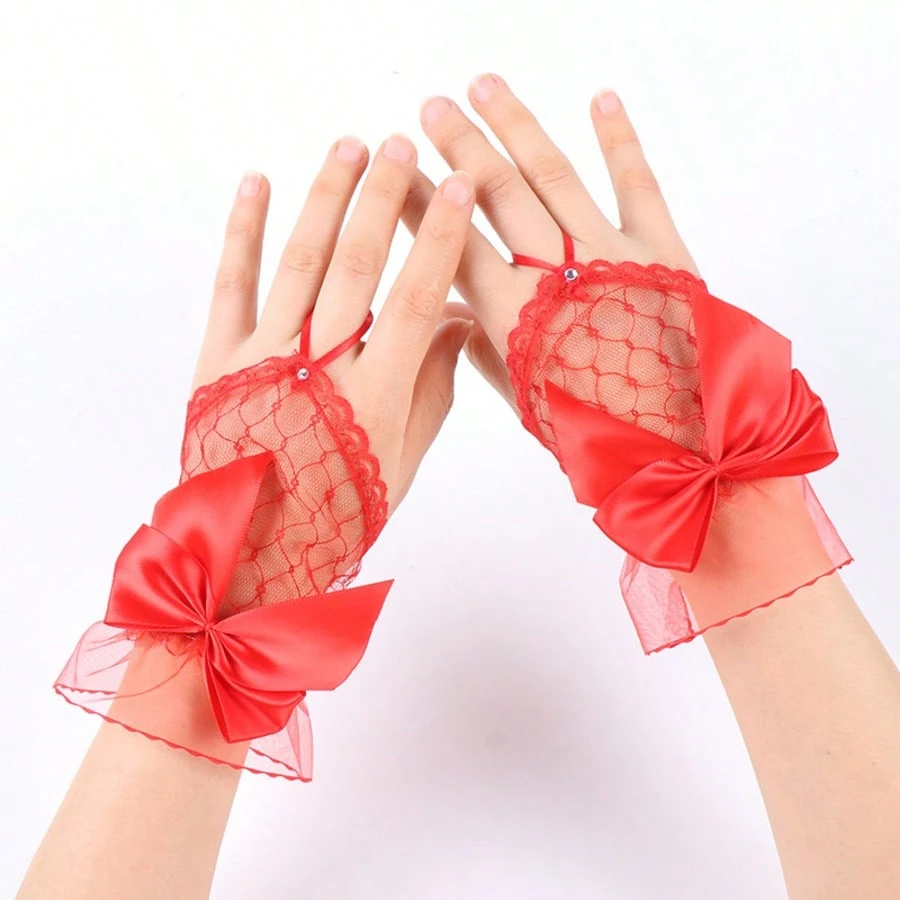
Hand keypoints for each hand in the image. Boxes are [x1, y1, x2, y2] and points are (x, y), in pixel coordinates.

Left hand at [195, 134, 474, 510]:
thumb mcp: (402, 462)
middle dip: (382, 199)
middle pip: (355, 267)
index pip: (413, 300)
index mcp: (372, 398)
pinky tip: (257, 183)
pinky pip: (230, 285)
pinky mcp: (217, 360)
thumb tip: (458, 320)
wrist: (249, 553)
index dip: (439, 241)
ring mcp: (261, 360)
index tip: (459, 188)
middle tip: (403, 145)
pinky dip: (242, 231)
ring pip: (299, 263)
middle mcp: (317, 370)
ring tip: (349, 146)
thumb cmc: (338, 512)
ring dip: (325, 199)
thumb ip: (433, 389)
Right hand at [401, 76, 696, 408]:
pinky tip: (601, 99)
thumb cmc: (597, 431)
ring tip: (485, 86)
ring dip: (516, 126)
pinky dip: (619, 139)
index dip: (422, 202)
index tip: (396, 170)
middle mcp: (556, 272)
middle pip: (497, 194)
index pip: (454, 242)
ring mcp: (611, 254)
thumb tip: (459, 321)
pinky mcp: (663, 249)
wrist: (682, 442)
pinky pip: (638, 183)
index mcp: (515, 315)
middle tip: (430, 109)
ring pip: (553, 175)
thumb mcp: (526, 402)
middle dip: (460, 146)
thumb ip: (490, 357)